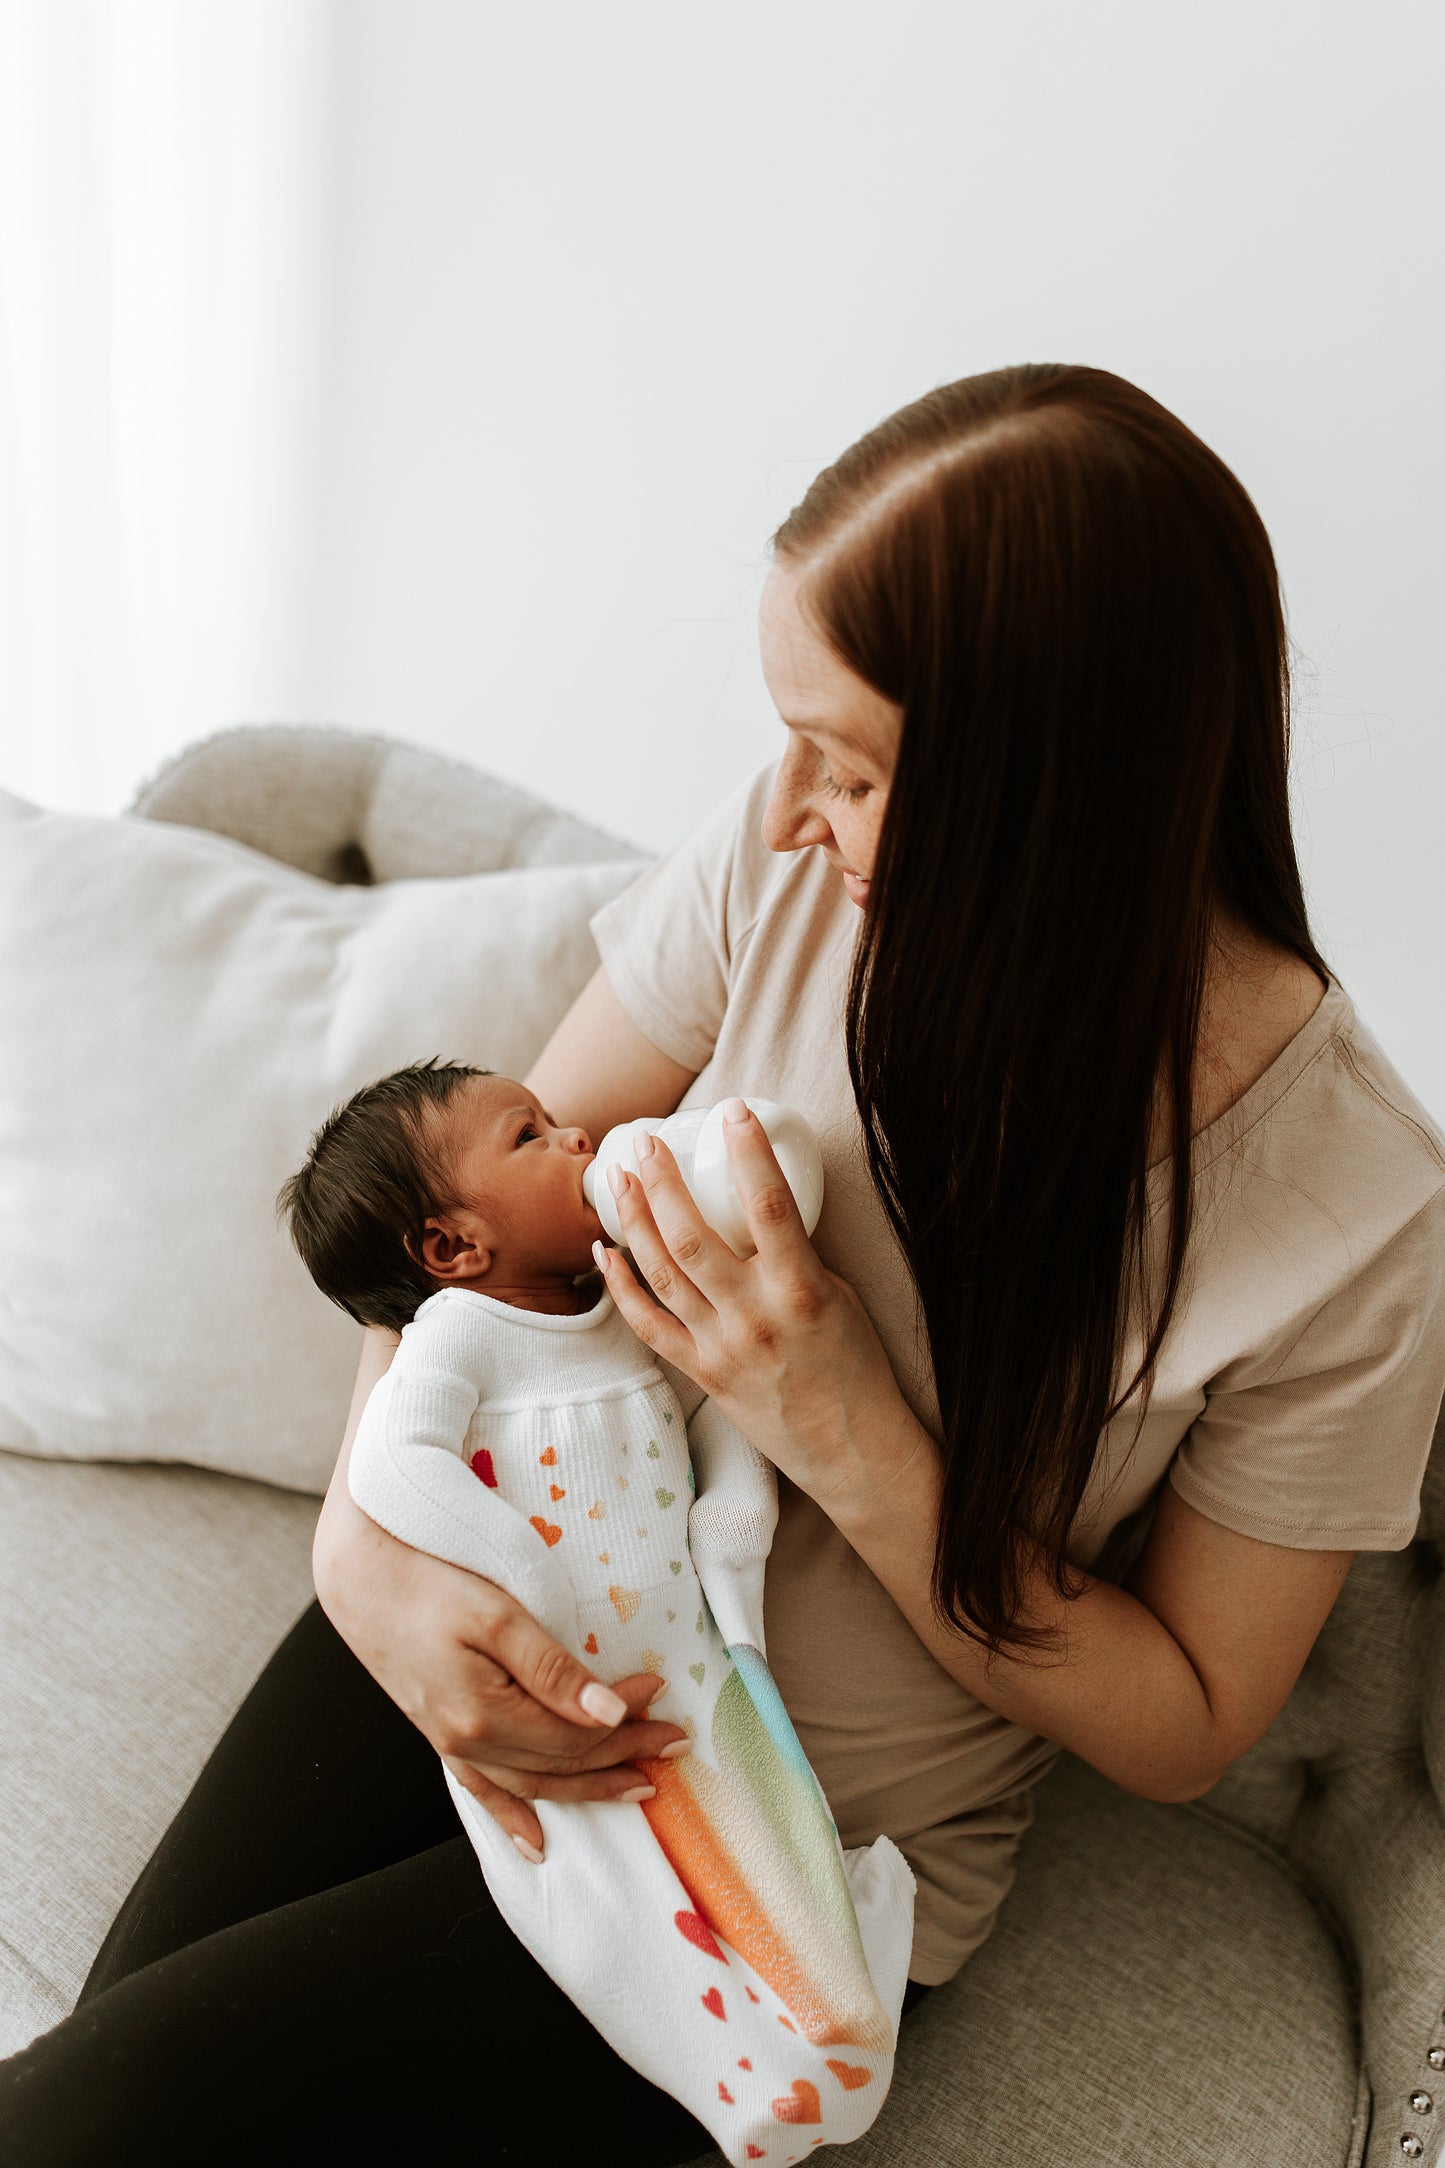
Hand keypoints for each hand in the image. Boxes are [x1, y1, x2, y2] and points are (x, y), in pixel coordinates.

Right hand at [314, 1498, 691, 1858]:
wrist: (361, 1575)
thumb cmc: (430, 1580)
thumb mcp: (499, 1615)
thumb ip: (554, 1670)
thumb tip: (608, 1714)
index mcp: (485, 1716)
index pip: (575, 1733)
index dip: (624, 1719)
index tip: (660, 1691)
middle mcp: (467, 1743)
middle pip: (561, 1763)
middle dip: (623, 1756)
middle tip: (674, 1744)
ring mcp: (450, 1744)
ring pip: (532, 1784)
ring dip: (588, 1787)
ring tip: (637, 1788)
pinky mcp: (439, 1734)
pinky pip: (482, 1791)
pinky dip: (513, 1818)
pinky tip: (537, 1842)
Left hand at [593, 1097, 925, 1510]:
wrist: (852, 1450)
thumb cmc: (856, 1367)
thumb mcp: (840, 1295)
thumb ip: (793, 1256)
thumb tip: (753, 1212)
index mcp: (802, 1289)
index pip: (771, 1205)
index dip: (748, 1152)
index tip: (732, 1111)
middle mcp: (756, 1316)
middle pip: (693, 1236)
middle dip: (663, 1181)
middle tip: (645, 1139)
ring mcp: (722, 1347)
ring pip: (662, 1273)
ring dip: (633, 1221)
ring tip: (616, 1179)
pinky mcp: (702, 1374)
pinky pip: (649, 1325)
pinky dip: (622, 1287)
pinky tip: (605, 1252)